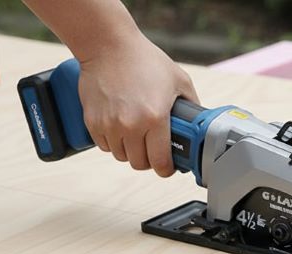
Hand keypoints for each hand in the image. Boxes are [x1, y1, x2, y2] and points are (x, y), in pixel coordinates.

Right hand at [77, 35, 198, 176]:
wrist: (108, 45)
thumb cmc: (144, 60)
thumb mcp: (179, 80)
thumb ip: (192, 105)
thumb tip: (199, 125)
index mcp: (155, 118)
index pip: (160, 162)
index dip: (167, 169)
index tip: (168, 166)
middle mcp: (130, 125)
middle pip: (139, 164)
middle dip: (148, 160)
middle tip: (152, 149)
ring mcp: (109, 125)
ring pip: (121, 156)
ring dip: (130, 151)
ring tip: (136, 135)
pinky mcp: (92, 122)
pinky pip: (104, 146)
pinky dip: (113, 142)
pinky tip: (120, 128)